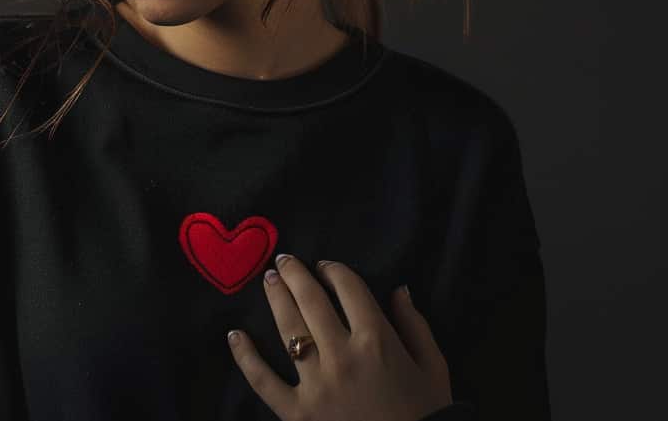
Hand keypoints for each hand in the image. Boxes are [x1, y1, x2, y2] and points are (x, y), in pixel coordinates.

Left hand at [225, 254, 452, 420]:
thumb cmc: (427, 411)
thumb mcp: (433, 366)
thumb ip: (415, 325)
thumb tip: (398, 290)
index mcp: (377, 340)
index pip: (349, 289)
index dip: (334, 270)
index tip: (325, 265)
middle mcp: (342, 355)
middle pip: (312, 301)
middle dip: (295, 275)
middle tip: (283, 261)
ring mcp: (316, 384)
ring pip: (288, 330)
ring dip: (275, 299)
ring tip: (267, 280)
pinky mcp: (297, 412)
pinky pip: (263, 380)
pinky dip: (245, 357)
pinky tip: (234, 335)